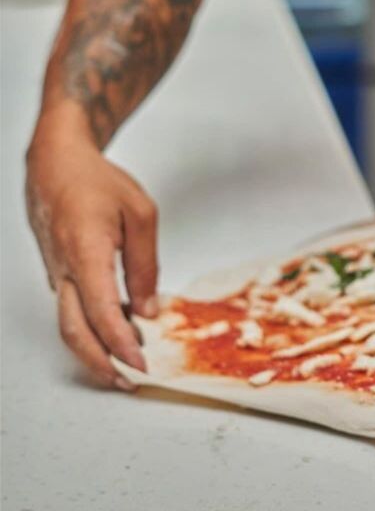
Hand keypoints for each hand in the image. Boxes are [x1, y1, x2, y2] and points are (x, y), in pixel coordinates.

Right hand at [26, 130, 156, 388]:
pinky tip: (118, 336)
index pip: (100, 310)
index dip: (119, 342)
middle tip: (131, 382)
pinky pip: (73, 310)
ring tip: (126, 369)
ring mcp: (57, 274)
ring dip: (96, 352)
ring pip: (70, 325)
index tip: (140, 362)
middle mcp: (63, 269)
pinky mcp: (59, 274)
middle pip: (75, 331)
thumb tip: (148, 310)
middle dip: (102, 364)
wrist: (55, 163)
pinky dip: (93, 330)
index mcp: (84, 251)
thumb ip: (145, 265)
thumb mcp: (140, 215)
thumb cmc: (97, 182)